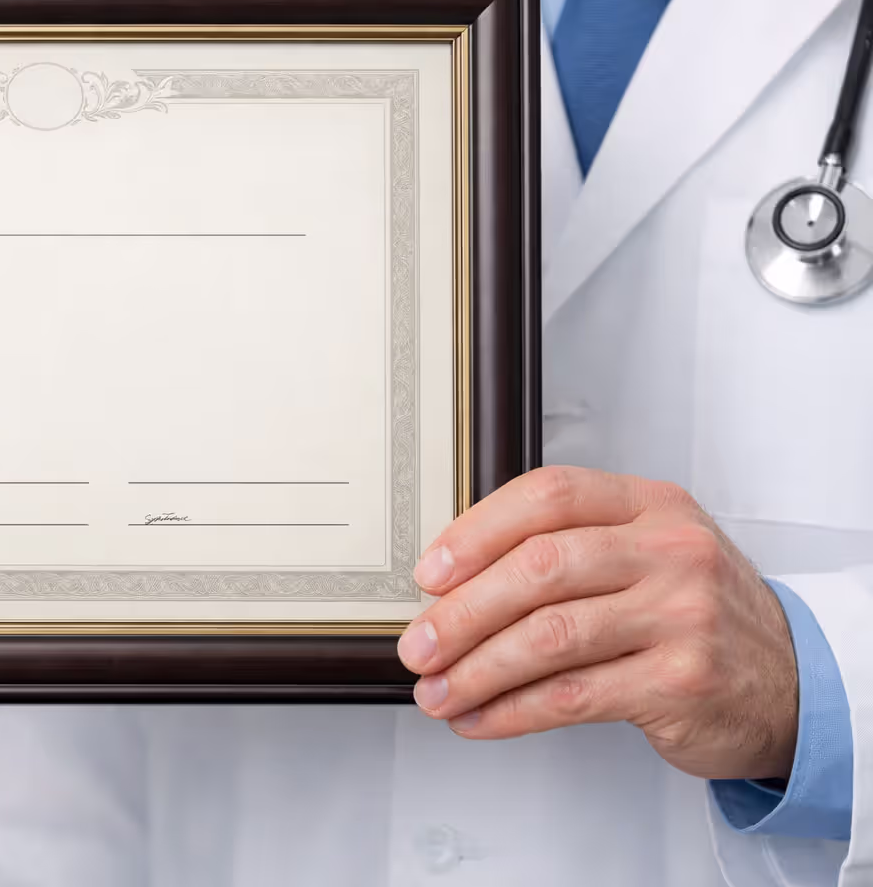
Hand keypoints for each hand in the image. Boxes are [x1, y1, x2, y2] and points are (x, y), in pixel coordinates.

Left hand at [396, 466, 798, 780]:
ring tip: (436, 690)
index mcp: (650, 505)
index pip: (548, 496)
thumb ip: (569, 549)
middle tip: (419, 645)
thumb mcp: (647, 555)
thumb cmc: (696, 614)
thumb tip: (453, 583)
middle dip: (461, 613)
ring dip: (476, 670)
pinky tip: (480, 718)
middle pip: (539, 569)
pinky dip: (511, 711)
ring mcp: (681, 616)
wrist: (794, 682)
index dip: (476, 532)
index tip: (430, 573)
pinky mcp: (680, 682)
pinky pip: (572, 696)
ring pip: (548, 638)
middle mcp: (670, 552)